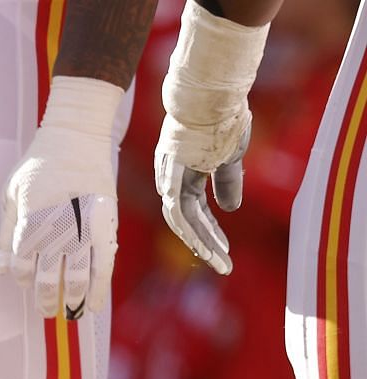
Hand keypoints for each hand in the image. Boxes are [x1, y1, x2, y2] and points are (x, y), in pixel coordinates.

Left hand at [0, 76, 123, 319]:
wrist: (76, 138)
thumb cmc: (37, 166)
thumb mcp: (10, 195)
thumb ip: (5, 233)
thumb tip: (0, 269)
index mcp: (30, 222)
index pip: (23, 264)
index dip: (23, 278)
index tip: (25, 282)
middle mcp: (57, 229)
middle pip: (50, 276)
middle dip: (47, 297)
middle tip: (46, 310)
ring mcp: (84, 228)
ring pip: (79, 275)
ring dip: (73, 298)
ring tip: (70, 312)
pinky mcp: (106, 224)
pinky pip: (104, 264)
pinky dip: (99, 287)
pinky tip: (94, 304)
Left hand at [153, 5, 270, 274]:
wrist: (211, 91)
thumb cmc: (221, 116)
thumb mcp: (230, 154)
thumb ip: (227, 181)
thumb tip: (231, 209)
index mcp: (183, 174)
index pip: (194, 211)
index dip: (208, 231)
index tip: (224, 249)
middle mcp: (171, 178)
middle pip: (185, 220)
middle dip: (206, 244)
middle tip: (224, 265)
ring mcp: (169, 177)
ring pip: (181, 221)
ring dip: (201, 243)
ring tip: (219, 261)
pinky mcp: (171, 175)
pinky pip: (179, 211)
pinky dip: (192, 230)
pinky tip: (206, 245)